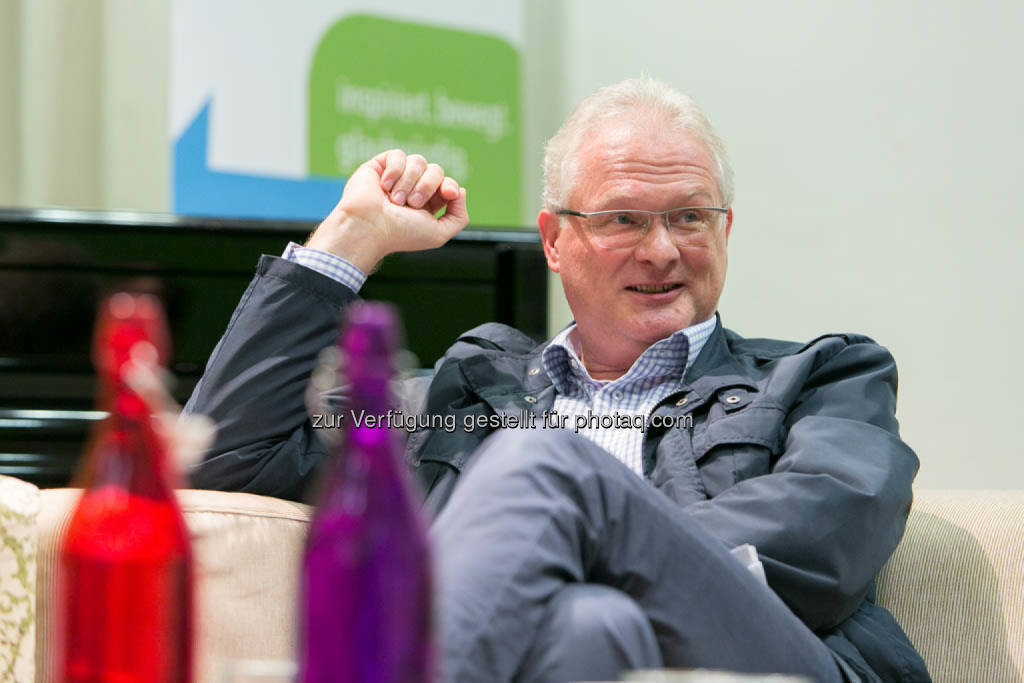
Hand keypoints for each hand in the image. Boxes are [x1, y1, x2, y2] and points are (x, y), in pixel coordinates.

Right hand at [306, 150, 468, 271]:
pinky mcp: (380, 165)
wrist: (369, 227)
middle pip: (436, 171)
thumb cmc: (401, 234)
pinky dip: (395, 171)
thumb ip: (458, 217)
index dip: (450, 186)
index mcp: (428, 204)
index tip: (448, 193)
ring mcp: (397, 176)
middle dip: (427, 186)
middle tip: (412, 204)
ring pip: (418, 161)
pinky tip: (384, 187)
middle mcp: (413, 189)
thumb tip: (460, 191)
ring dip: (409, 182)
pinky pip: (398, 155)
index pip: (448, 185)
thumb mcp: (439, 233)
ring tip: (395, 200)